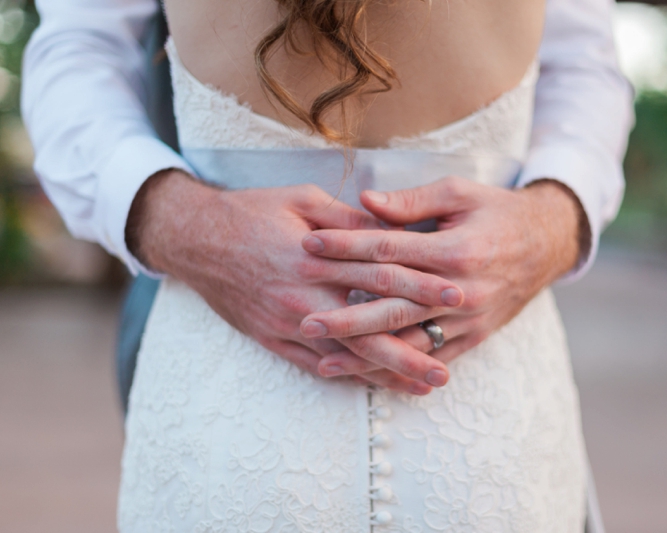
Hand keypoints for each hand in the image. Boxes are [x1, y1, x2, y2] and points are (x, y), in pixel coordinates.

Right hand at [127, 170, 463, 393]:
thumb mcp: (302, 199)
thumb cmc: (252, 212)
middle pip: (368, 328)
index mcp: (318, 256)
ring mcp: (287, 322)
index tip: (457, 296)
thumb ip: (349, 219)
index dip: (421, 287)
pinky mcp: (272, 337)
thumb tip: (393, 227)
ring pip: (345, 356)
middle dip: (410, 350)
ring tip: (423, 386)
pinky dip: (347, 376)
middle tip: (445, 369)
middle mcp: (305, 296)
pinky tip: (375, 385)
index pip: (381, 275)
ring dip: (385, 373)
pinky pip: (314, 364)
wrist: (195, 239)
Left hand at [300, 176, 583, 376]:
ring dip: (366, 355)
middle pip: (392, 307)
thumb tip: (364, 201)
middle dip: (344, 318)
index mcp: (455, 250)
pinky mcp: (474, 337)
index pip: (388, 251)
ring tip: (325, 361)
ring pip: (409, 342)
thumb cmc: (497, 212)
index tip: (308, 245)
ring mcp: (468, 319)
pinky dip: (401, 370)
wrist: (547, 244)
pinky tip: (370, 376)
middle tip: (304, 321)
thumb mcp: (459, 193)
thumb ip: (411, 202)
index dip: (345, 247)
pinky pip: (434, 359)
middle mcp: (461, 291)